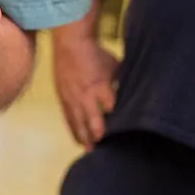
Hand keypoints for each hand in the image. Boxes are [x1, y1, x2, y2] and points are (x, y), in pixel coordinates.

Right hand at [52, 32, 118, 149]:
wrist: (70, 44)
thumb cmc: (95, 53)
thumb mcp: (114, 66)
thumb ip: (120, 82)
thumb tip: (131, 93)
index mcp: (101, 87)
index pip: (111, 111)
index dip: (118, 124)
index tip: (125, 134)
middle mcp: (86, 96)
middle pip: (93, 123)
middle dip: (100, 137)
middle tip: (107, 150)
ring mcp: (72, 99)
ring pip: (78, 125)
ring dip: (85, 139)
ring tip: (91, 151)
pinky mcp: (63, 99)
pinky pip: (68, 119)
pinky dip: (74, 131)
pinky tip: (79, 141)